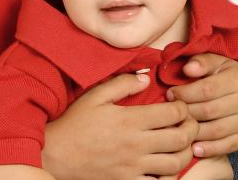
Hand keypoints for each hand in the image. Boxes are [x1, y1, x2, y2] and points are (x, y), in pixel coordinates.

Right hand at [42, 73, 197, 179]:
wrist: (57, 154)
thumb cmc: (76, 122)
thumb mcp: (95, 95)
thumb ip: (122, 84)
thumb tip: (146, 78)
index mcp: (130, 120)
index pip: (172, 113)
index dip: (183, 107)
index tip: (178, 103)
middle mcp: (136, 145)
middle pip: (180, 138)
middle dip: (191, 128)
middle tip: (188, 121)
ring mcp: (134, 167)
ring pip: (175, 164)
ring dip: (185, 152)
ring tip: (181, 142)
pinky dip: (169, 175)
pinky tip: (165, 164)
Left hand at [167, 54, 237, 157]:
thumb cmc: (225, 74)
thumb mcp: (216, 61)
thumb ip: (202, 62)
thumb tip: (187, 69)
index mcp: (235, 79)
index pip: (207, 89)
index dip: (186, 93)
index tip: (170, 94)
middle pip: (210, 110)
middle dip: (187, 112)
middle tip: (171, 113)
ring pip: (218, 130)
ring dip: (195, 132)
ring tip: (177, 130)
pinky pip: (229, 145)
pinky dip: (211, 149)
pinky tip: (194, 149)